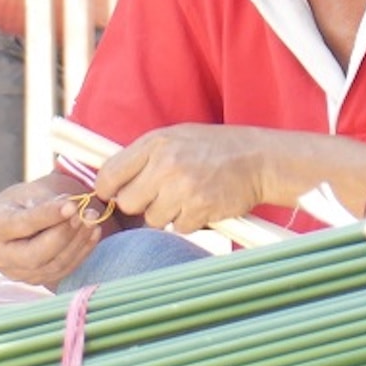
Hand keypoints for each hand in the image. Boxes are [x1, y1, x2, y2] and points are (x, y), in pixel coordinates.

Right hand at [0, 178, 112, 287]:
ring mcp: (16, 273)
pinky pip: (63, 271)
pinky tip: (94, 233)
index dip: (49, 216)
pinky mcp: (35, 280)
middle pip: (35, 255)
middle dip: (64, 235)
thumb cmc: (25, 200)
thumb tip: (71, 208)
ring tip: (93, 219)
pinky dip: (82, 252)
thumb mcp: (30, 193)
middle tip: (86, 215)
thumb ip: (46, 203)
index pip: (22, 225)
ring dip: (78, 243)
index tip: (73, 205)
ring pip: (52, 266)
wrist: (23, 216)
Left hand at [93, 124, 270, 233]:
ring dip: (167, 214)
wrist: (258, 159)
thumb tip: (110, 182)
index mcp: (155, 143)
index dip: (107, 190)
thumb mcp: (176, 138)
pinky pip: (179, 227)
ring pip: (153, 219)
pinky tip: (202, 204)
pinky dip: (188, 221)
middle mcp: (166, 164)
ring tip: (186, 197)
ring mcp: (183, 188)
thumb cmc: (215, 148)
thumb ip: (144, 157)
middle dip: (139, 205)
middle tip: (158, 196)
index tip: (112, 195)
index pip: (109, 174)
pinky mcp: (200, 209)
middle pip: (127, 202)